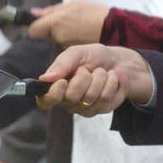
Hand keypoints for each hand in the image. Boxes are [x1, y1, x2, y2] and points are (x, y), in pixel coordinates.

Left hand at [27, 1, 109, 47]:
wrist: (112, 27)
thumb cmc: (94, 13)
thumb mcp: (72, 5)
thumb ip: (51, 10)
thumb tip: (35, 13)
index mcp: (56, 22)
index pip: (33, 30)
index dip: (37, 26)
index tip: (41, 23)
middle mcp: (58, 36)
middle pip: (47, 34)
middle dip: (53, 29)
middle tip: (67, 22)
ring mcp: (65, 46)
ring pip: (57, 40)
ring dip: (63, 34)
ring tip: (77, 27)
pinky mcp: (73, 51)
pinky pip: (66, 45)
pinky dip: (71, 39)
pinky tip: (81, 34)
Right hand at [36, 43, 151, 114]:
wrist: (118, 61)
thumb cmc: (94, 57)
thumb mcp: (77, 53)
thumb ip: (61, 64)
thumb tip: (45, 78)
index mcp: (56, 87)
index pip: (45, 101)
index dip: (53, 94)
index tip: (63, 81)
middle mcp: (68, 101)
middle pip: (71, 98)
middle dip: (83, 78)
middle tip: (87, 69)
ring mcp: (84, 107)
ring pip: (90, 98)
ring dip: (99, 78)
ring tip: (100, 72)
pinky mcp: (101, 109)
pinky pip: (105, 98)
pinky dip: (110, 82)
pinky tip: (110, 79)